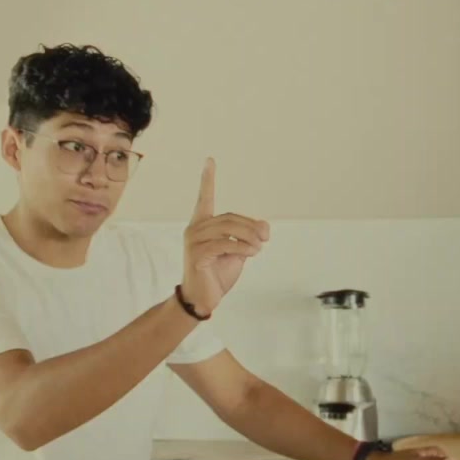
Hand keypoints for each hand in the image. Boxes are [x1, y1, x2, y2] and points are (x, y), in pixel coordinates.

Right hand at [180, 158, 268, 315]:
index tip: (210, 160)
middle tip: (267, 237)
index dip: (207, 179)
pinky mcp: (197, 255)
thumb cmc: (217, 274)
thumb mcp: (239, 252)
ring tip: (259, 247)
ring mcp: (193, 241)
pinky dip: (243, 247)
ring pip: (228, 229)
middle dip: (252, 226)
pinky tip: (252, 253)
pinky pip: (225, 244)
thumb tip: (265, 226)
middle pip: (229, 217)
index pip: (204, 198)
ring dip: (250, 237)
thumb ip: (249, 237)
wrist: (203, 299)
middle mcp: (195, 229)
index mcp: (202, 225)